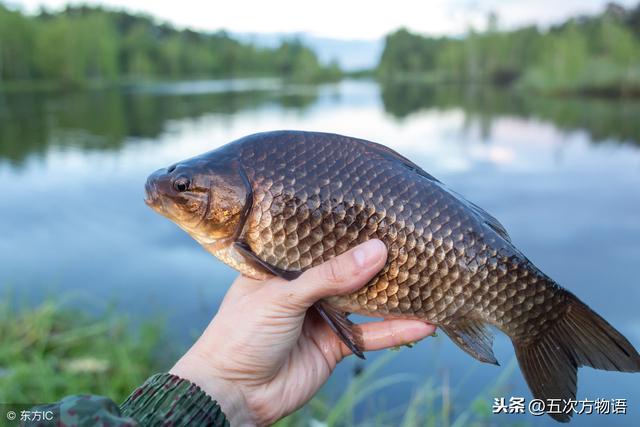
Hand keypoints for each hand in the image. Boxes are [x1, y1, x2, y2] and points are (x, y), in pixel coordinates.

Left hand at [170, 239, 435, 425]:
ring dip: (394, 295)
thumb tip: (377, 250)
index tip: (380, 214)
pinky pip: (371, 334)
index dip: (347, 230)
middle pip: (347, 269)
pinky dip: (396, 330)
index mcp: (282, 266)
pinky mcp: (335, 345)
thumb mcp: (282, 295)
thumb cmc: (241, 334)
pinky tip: (423, 323)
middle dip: (377, 260)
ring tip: (428, 279)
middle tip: (413, 243)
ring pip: (365, 301)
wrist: (233, 394)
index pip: (318, 241)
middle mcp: (304, 288)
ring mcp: (322, 316)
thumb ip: (330, 275)